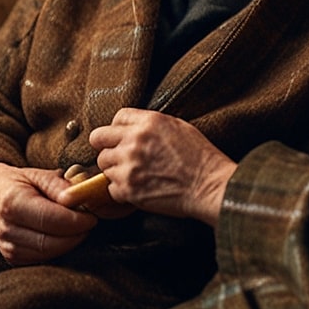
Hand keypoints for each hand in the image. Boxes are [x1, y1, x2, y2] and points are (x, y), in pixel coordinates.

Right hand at [0, 162, 98, 264]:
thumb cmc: (11, 182)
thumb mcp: (33, 174)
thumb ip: (57, 185)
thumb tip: (79, 198)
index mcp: (12, 203)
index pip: (52, 220)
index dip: (77, 221)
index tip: (92, 216)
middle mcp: (6, 228)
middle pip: (52, 242)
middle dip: (77, 235)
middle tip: (89, 223)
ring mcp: (6, 247)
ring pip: (48, 254)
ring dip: (69, 243)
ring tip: (77, 228)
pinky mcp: (10, 258)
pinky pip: (41, 259)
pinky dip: (57, 250)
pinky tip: (62, 236)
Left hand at [88, 108, 236, 225]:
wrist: (209, 186)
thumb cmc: (201, 158)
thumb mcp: (178, 127)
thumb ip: (151, 125)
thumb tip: (133, 128)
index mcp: (148, 122)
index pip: (116, 118)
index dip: (118, 128)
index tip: (121, 138)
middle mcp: (134, 141)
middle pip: (99, 139)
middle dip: (106, 146)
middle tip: (116, 156)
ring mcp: (129, 166)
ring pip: (103, 164)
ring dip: (114, 170)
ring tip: (132, 174)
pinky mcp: (129, 189)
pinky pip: (110, 188)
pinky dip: (120, 190)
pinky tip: (136, 189)